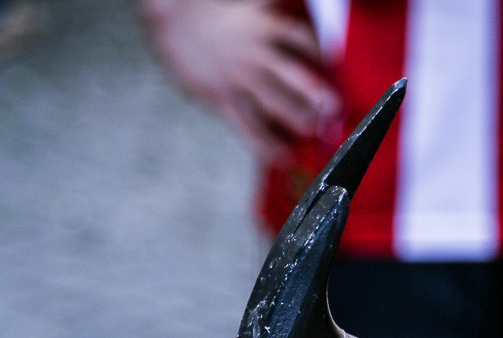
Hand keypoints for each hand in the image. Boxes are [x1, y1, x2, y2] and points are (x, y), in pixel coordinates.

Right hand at [137, 0, 341, 161]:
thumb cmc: (205, 6)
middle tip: (334, 110)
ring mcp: (238, 78)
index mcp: (264, 24)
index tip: (333, 66)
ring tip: (312, 134)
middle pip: (295, 77)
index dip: (320, 52)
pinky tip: (280, 158)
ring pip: (275, 105)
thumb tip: (291, 9)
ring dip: (297, 121)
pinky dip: (266, 144)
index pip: (302, 39)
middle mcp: (255, 53)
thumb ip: (271, 10)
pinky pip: (248, 126)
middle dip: (318, 95)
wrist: (168, 14)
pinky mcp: (220, 97)